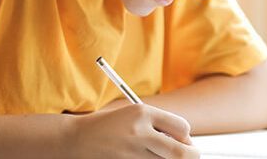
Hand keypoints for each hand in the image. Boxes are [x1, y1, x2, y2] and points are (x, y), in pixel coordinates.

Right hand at [68, 103, 198, 158]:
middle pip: (182, 153)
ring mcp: (131, 153)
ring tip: (156, 153)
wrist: (76, 140)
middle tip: (189, 155)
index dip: (186, 136)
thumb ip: (160, 125)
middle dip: (191, 155)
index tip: (182, 140)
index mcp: (142, 112)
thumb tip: (187, 143)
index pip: (182, 127)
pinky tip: (144, 157)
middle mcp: (138, 133)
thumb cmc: (109, 127)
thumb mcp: (133, 115)